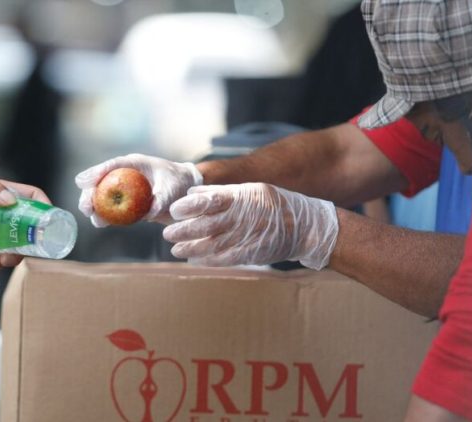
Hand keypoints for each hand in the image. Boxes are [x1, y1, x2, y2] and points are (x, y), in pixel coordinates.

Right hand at [75, 154, 202, 226]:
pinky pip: (112, 209)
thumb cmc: (179, 183)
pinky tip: (101, 223)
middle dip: (90, 194)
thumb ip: (162, 198)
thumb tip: (149, 213)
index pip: (112, 165)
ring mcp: (125, 189)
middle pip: (101, 182)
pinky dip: (106, 216)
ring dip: (96, 207)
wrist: (186, 190)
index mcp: (134, 164)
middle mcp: (126, 175)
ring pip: (103, 196)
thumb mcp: (173, 188)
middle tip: (85, 208)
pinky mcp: (127, 203)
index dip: (95, 172)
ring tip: (94, 218)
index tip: (82, 182)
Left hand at [162, 183, 337, 269]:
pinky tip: (194, 259)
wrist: (304, 227)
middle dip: (184, 230)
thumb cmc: (273, 205)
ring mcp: (247, 237)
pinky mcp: (251, 254)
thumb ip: (221, 192)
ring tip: (175, 249)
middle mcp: (242, 217)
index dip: (189, 206)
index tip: (174, 211)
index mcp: (241, 197)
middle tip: (167, 233)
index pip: (209, 200)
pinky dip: (207, 260)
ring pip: (212, 244)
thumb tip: (192, 193)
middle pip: (206, 224)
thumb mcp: (250, 190)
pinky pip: (225, 259)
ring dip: (191, 248)